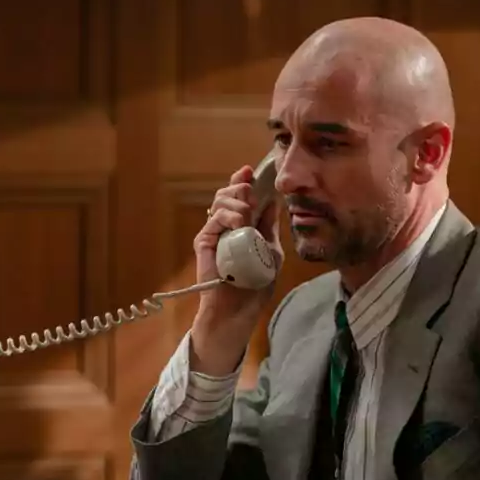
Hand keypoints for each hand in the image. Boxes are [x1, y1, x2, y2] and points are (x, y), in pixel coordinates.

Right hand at [190, 165, 283, 375]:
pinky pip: (215, 217)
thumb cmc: (256, 284)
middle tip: (252, 197)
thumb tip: (275, 201)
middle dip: (242, 188)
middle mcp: (226, 226)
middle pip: (228, 193)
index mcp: (242, 226)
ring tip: (247, 219)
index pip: (241, 197)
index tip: (250, 171)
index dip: (244, 181)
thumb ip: (269, 226)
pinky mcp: (204, 240)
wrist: (239, 309)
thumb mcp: (270, 250)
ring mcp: (214, 232)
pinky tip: (240, 223)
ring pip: (221, 201)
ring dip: (238, 203)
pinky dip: (229, 215)